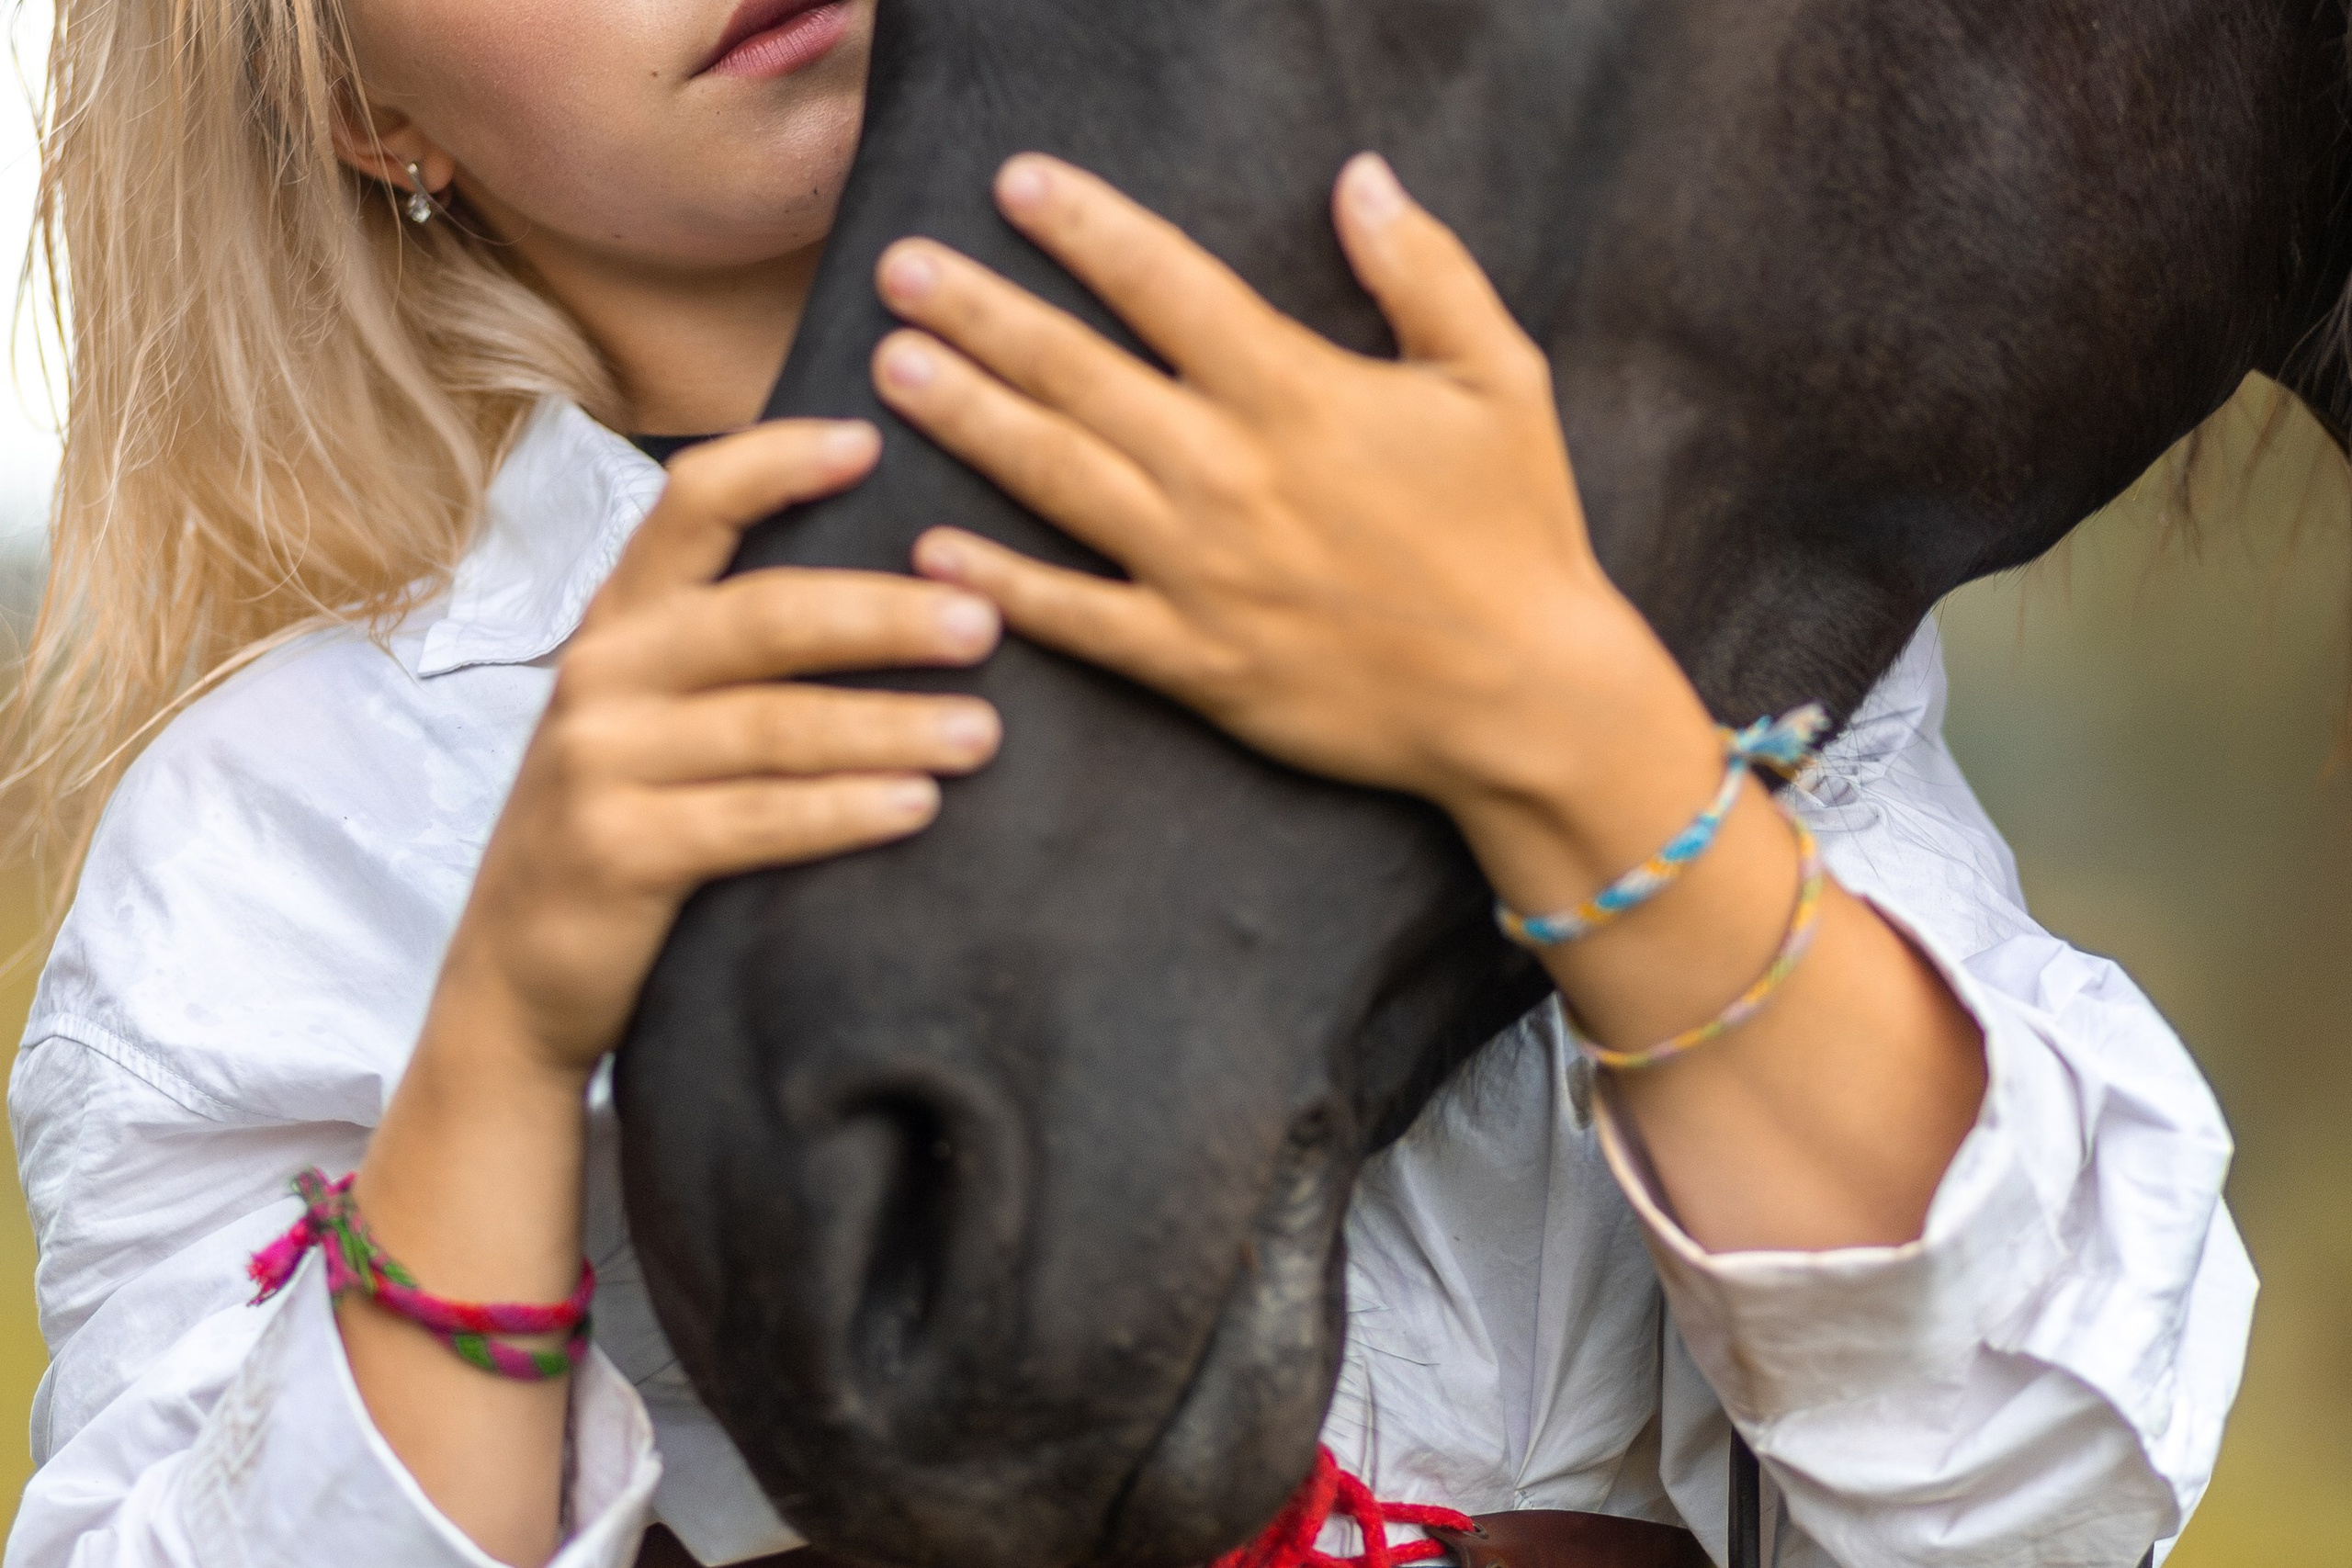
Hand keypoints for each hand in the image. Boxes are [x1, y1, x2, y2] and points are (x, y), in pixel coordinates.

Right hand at [439, 421, 1003, 1078]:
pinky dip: (841, 812)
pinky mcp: (616, 853)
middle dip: (882, 616)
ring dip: (889, 725)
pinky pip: (753, 821)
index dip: (776, 462)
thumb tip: (905, 584)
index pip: (691, 505)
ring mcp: (599, 763)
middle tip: (985, 623)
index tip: (869, 439)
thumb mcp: (653, 719)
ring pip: (771, 726)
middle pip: (761, 616)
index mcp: (621, 623)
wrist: (517, 981)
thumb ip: (733, 651)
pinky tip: (916, 806)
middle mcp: (601, 675)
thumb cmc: (627, 829)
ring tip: (983, 733)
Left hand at [869, 152, 1716, 861]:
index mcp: (1297, 394)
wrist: (1526, 698)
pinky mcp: (1193, 663)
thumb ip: (1423, 270)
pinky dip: (1002, 582)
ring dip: (969, 418)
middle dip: (982, 313)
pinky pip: (1076, 617)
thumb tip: (1359, 175)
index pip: (1165, 286)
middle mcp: (1230, 475)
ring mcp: (1201, 574)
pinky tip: (932, 544)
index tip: (1016, 184)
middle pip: (1079, 374)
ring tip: (892, 366)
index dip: (1086, 227)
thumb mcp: (1500, 379)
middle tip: (900, 268)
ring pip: (1058, 479)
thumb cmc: (1519, 532)